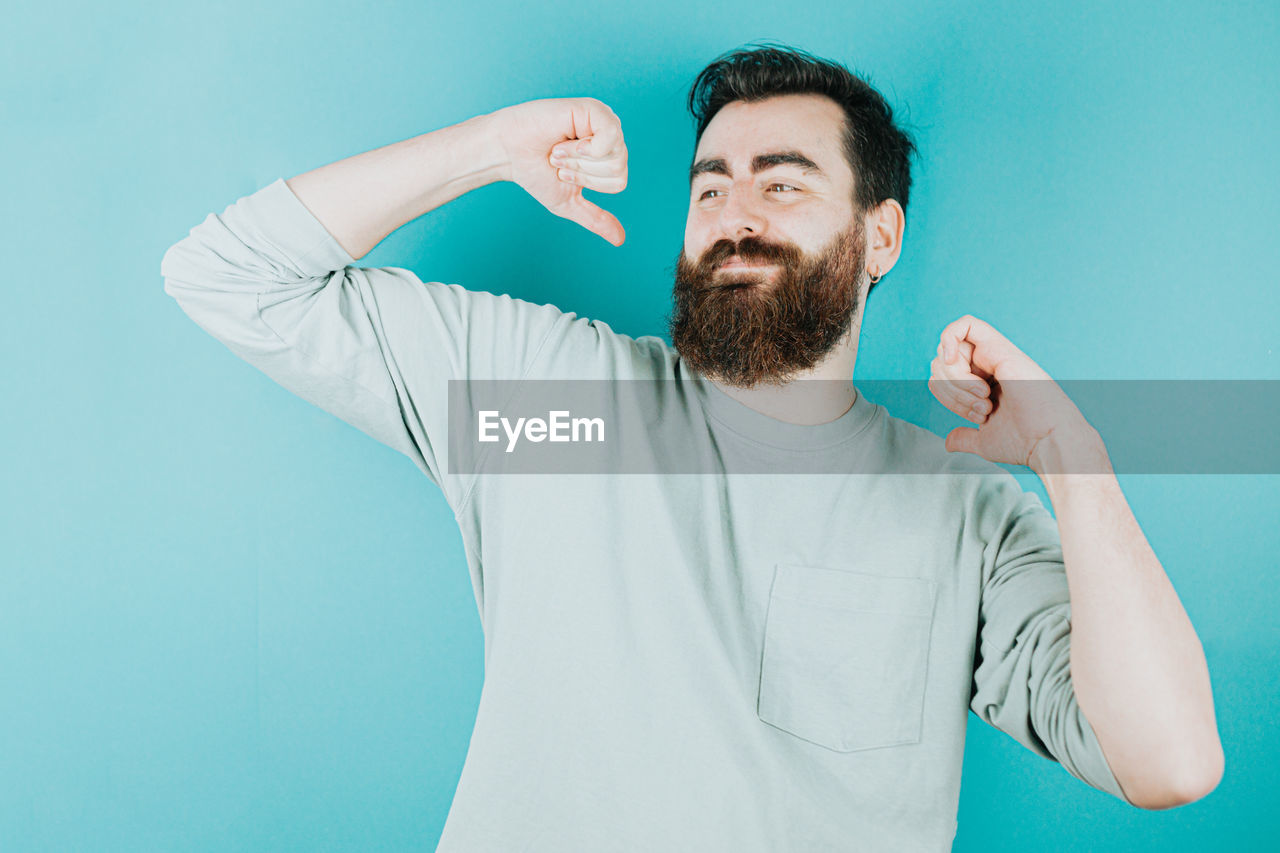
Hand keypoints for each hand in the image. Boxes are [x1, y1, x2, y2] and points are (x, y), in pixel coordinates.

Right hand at [489, 97, 628, 245]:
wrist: (509, 153)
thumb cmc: (535, 172)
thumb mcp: (568, 202)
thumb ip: (595, 219)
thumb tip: (620, 240)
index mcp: (609, 156)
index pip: (618, 183)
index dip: (587, 182)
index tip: (563, 171)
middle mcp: (611, 136)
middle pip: (618, 170)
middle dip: (582, 172)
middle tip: (559, 158)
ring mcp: (604, 120)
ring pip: (615, 156)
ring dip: (578, 160)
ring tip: (559, 148)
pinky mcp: (595, 109)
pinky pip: (609, 137)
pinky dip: (584, 148)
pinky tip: (567, 138)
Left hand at [928, 315, 1097, 470]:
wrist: (1046, 440)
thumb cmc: (1023, 442)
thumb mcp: (984, 440)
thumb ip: (965, 437)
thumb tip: (949, 442)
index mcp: (985, 383)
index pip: (943, 377)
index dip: (946, 396)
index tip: (975, 417)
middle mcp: (990, 366)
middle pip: (941, 361)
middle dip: (950, 389)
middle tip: (982, 408)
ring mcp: (995, 355)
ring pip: (949, 348)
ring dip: (955, 377)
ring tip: (984, 397)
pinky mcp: (1001, 348)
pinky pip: (966, 324)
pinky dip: (949, 338)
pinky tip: (952, 361)